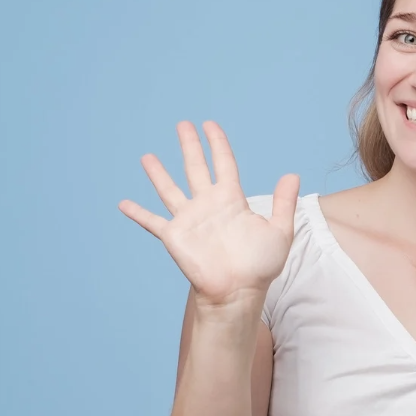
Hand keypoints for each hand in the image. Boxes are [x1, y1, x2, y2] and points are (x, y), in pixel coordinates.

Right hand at [118, 121, 299, 307]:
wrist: (238, 291)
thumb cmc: (260, 266)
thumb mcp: (279, 231)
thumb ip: (284, 202)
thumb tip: (293, 175)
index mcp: (232, 200)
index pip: (224, 163)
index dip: (217, 143)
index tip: (210, 125)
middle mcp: (208, 205)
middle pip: (196, 167)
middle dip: (189, 146)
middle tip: (182, 124)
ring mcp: (190, 219)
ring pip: (170, 189)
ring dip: (158, 173)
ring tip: (147, 157)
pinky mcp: (174, 236)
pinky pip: (152, 221)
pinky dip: (137, 213)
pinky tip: (123, 203)